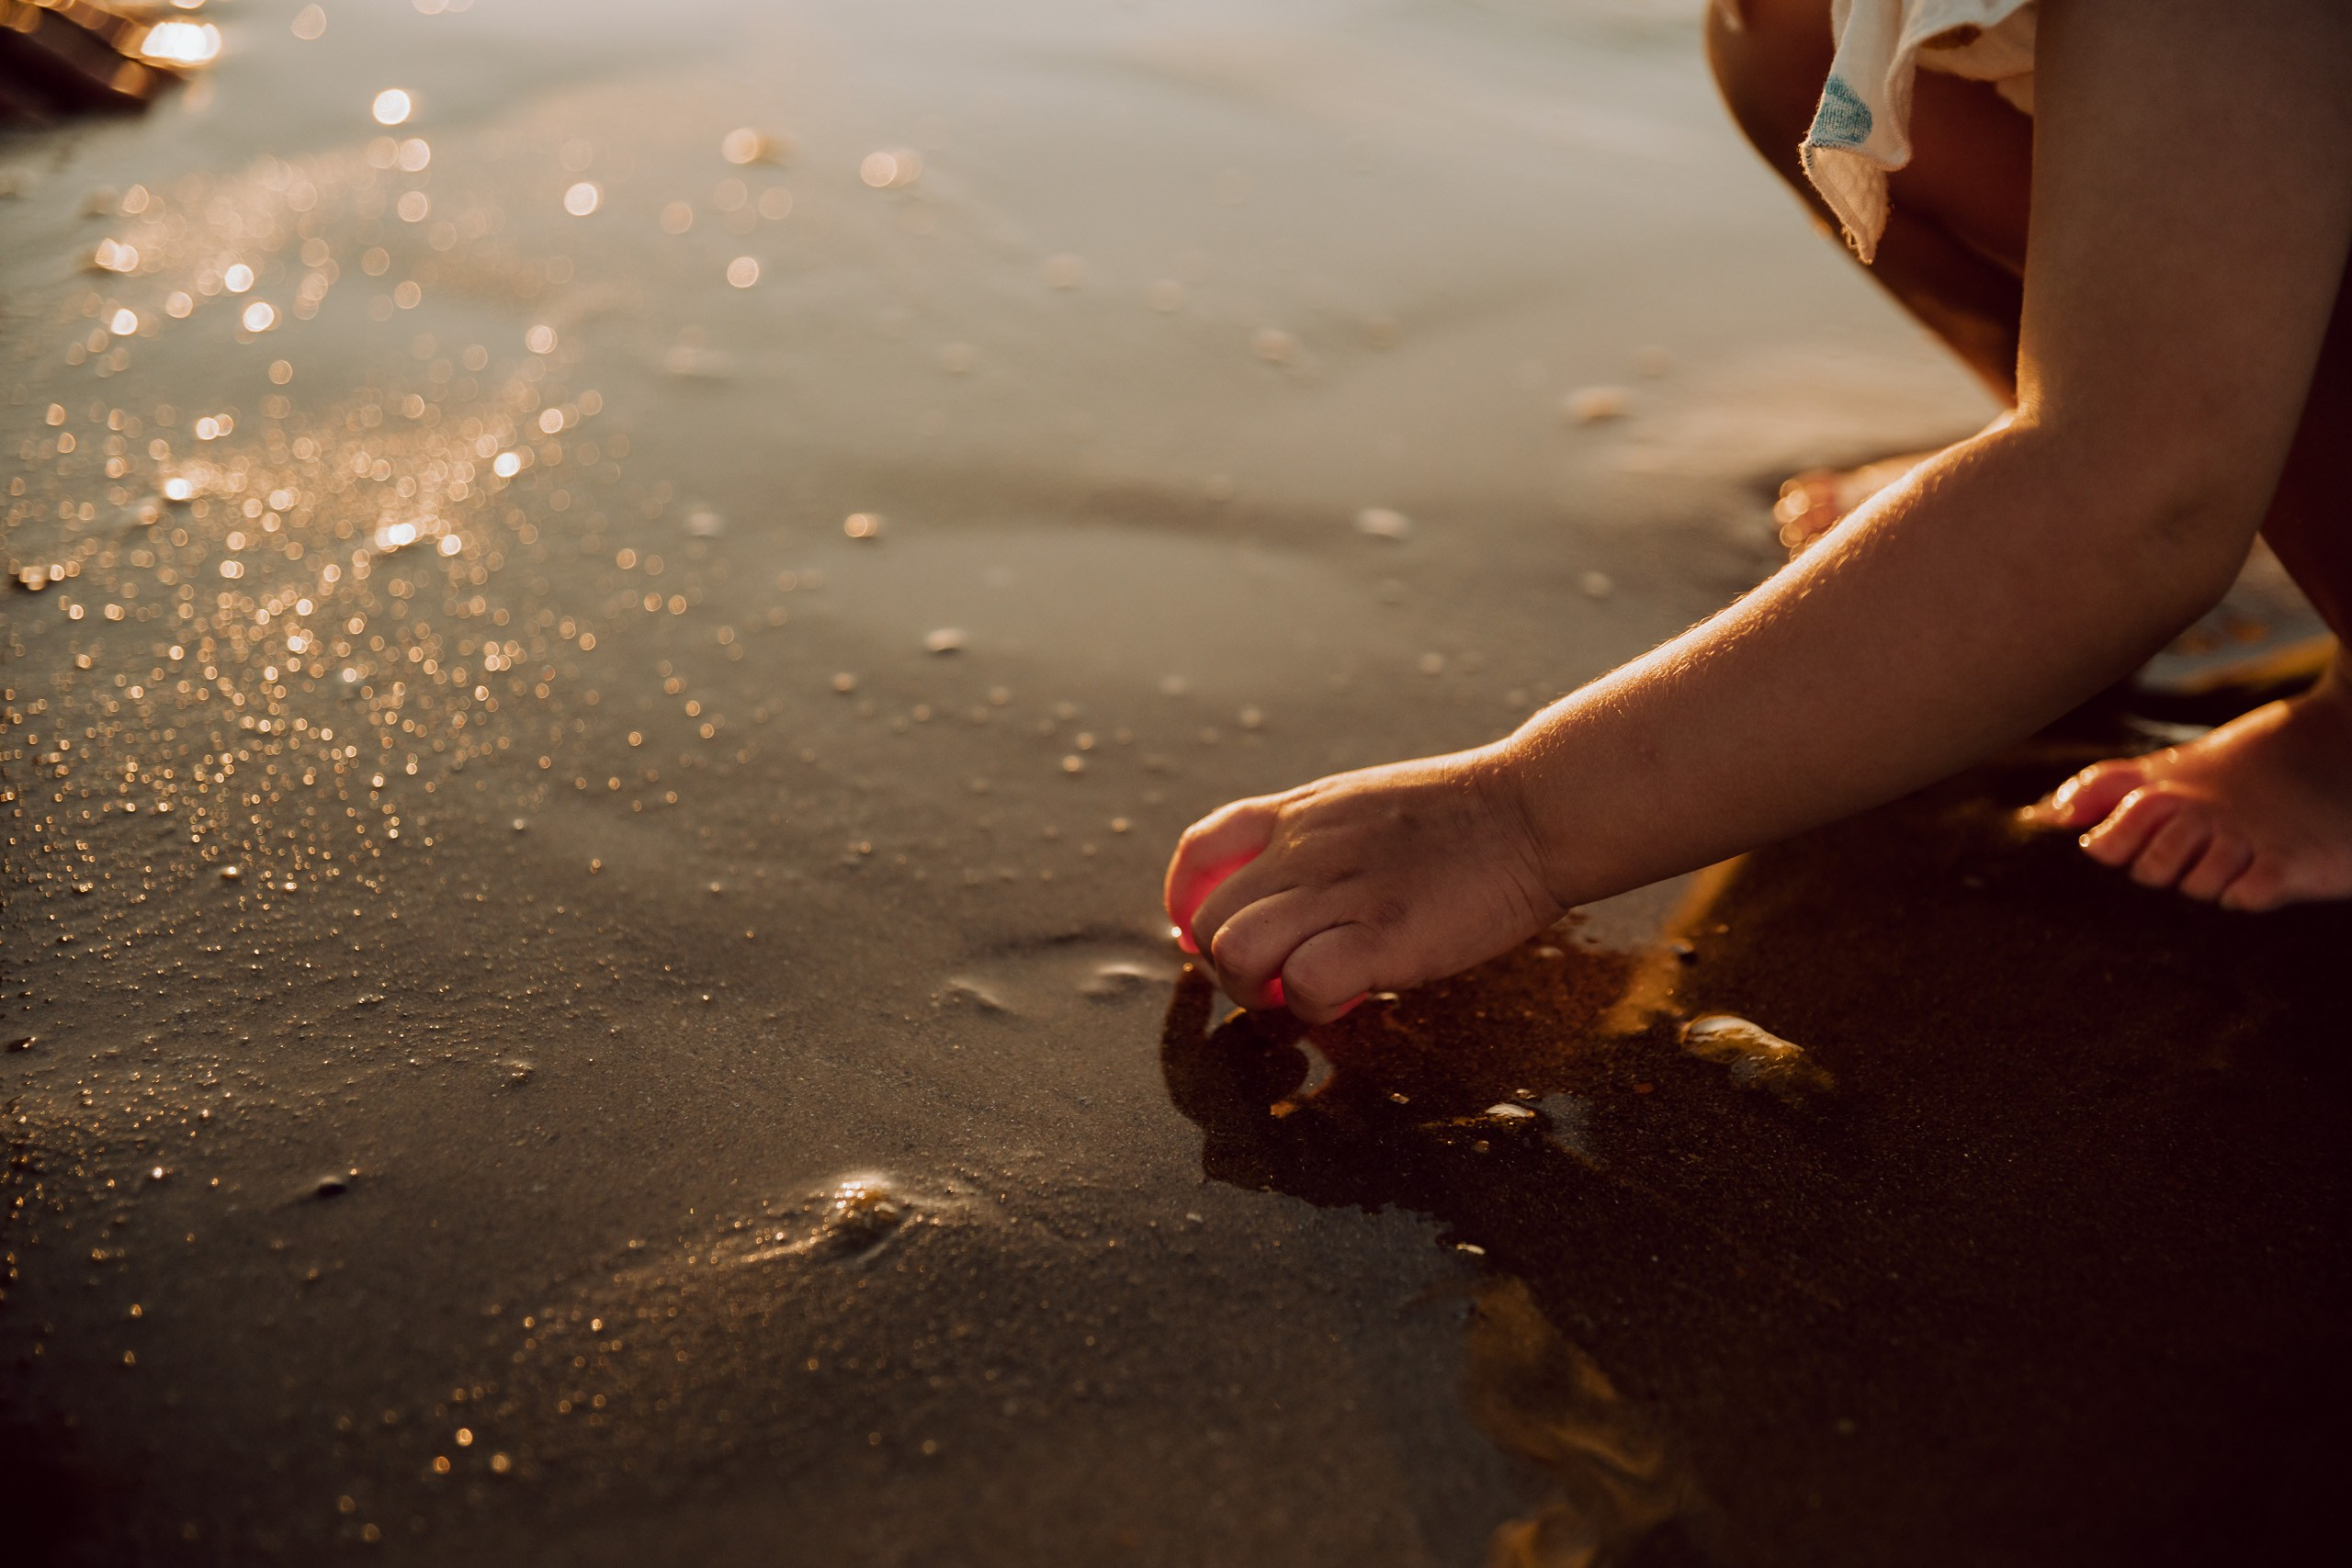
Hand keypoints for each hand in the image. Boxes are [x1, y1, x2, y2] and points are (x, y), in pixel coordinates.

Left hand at [1163, 742, 1565, 1022]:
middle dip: (1228, 969)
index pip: (1199, 851)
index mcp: (1299, 813)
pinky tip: (1352, 998)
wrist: (1534, 809)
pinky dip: (1315, 1007)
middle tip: (1278, 981)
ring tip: (1306, 992)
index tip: (1207, 938)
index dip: (1187, 904)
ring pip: (1237, 953)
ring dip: (1260, 992)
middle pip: (1208, 921)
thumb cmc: (1463, 817)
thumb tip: (1274, 896)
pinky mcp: (1384, 934)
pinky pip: (1305, 984)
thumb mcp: (1364, 804)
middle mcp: (1305, 849)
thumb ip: (1312, 842)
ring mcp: (1341, 891)